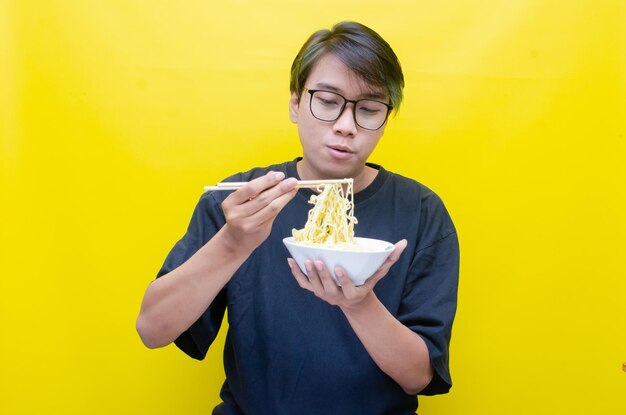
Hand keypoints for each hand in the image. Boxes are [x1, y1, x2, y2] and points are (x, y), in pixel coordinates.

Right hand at [221, 171, 296, 251]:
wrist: (236, 240)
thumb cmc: (240, 215)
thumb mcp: (243, 200)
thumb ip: (257, 188)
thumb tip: (274, 174)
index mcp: (230, 203)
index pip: (251, 189)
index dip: (267, 181)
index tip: (280, 175)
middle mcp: (237, 214)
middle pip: (263, 198)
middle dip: (280, 188)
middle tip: (293, 180)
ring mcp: (248, 224)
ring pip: (271, 207)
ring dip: (285, 196)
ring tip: (294, 188)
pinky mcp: (259, 230)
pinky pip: (274, 215)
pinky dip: (282, 204)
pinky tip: (288, 197)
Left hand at [287, 240, 407, 309]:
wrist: (353, 301)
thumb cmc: (366, 282)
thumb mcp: (378, 273)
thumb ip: (389, 259)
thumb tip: (403, 243)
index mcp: (353, 293)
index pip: (348, 287)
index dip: (343, 279)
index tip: (338, 268)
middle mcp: (337, 297)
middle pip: (328, 288)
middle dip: (322, 275)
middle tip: (317, 260)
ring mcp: (324, 295)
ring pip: (314, 286)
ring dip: (308, 274)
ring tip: (305, 259)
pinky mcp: (315, 291)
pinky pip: (303, 284)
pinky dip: (296, 273)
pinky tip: (291, 260)